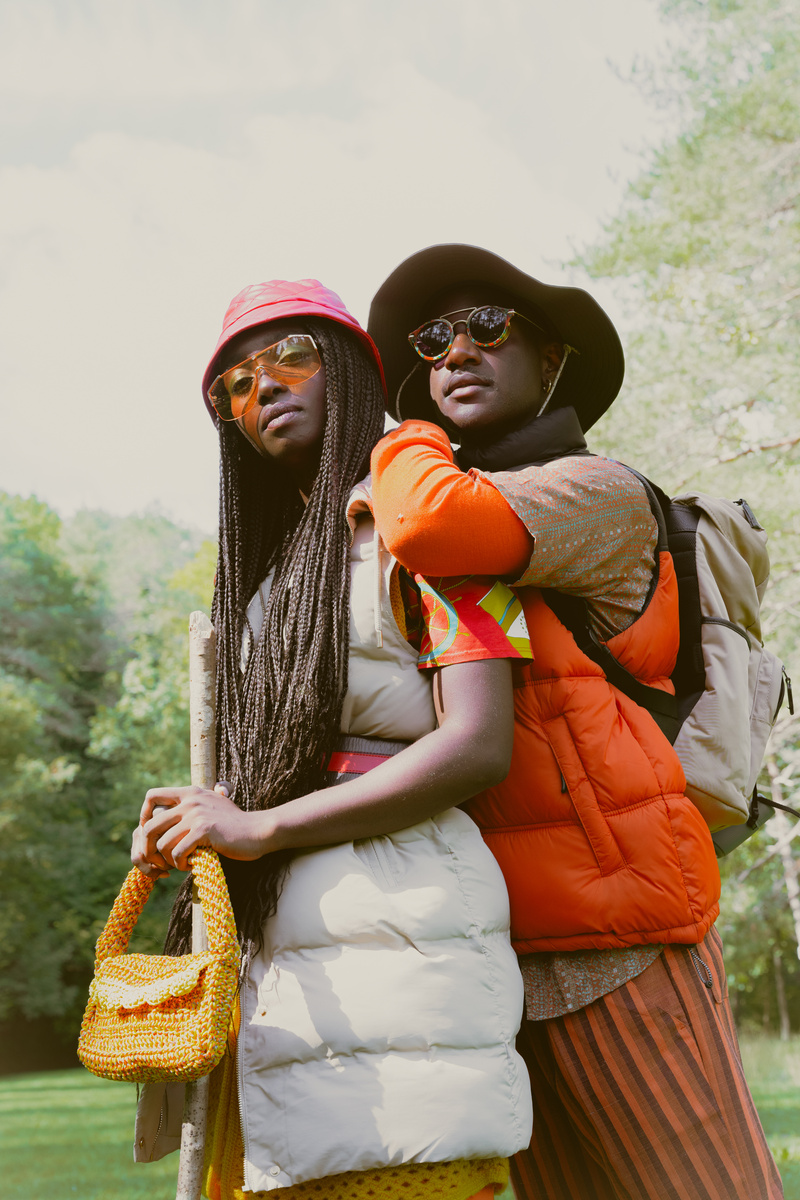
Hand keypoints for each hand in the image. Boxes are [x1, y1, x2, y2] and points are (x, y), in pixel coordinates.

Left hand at [132, 784, 270, 873]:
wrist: (258, 830)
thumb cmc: (234, 824)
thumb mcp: (211, 806)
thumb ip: (192, 807)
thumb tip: (168, 821)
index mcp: (189, 793)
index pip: (152, 796)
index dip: (144, 817)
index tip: (151, 835)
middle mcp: (190, 801)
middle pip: (149, 826)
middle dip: (148, 850)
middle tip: (159, 862)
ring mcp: (196, 815)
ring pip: (162, 844)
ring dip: (168, 861)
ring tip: (182, 864)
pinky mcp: (204, 830)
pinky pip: (177, 853)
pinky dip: (181, 864)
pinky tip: (192, 865)